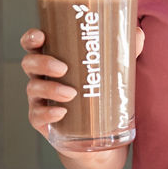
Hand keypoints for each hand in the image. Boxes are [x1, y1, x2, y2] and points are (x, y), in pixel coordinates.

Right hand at [20, 26, 145, 141]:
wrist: (97, 135)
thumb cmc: (99, 92)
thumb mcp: (112, 71)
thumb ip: (124, 51)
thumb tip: (138, 32)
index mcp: (53, 58)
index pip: (32, 44)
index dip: (31, 37)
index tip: (41, 35)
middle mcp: (41, 77)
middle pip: (29, 63)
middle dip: (42, 62)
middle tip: (63, 68)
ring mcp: (39, 100)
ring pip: (33, 89)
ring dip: (50, 88)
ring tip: (71, 93)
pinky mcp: (42, 121)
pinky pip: (37, 116)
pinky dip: (48, 113)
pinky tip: (61, 112)